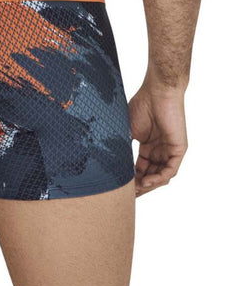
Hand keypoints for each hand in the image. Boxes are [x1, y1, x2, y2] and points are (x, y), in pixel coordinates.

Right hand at [128, 81, 187, 196]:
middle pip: (150, 176)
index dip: (130, 179)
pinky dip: (158, 178)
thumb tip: (108, 162)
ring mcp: (169, 151)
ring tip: (135, 189)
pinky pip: (170, 170)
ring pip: (160, 176)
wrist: (157, 92)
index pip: (140, 169)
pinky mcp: (178, 150)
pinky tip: (146, 181)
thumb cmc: (142, 105)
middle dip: (139, 186)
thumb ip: (122, 147)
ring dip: (148, 185)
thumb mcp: (127, 130)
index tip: (119, 186)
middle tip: (127, 193)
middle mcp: (159, 151)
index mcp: (147, 147)